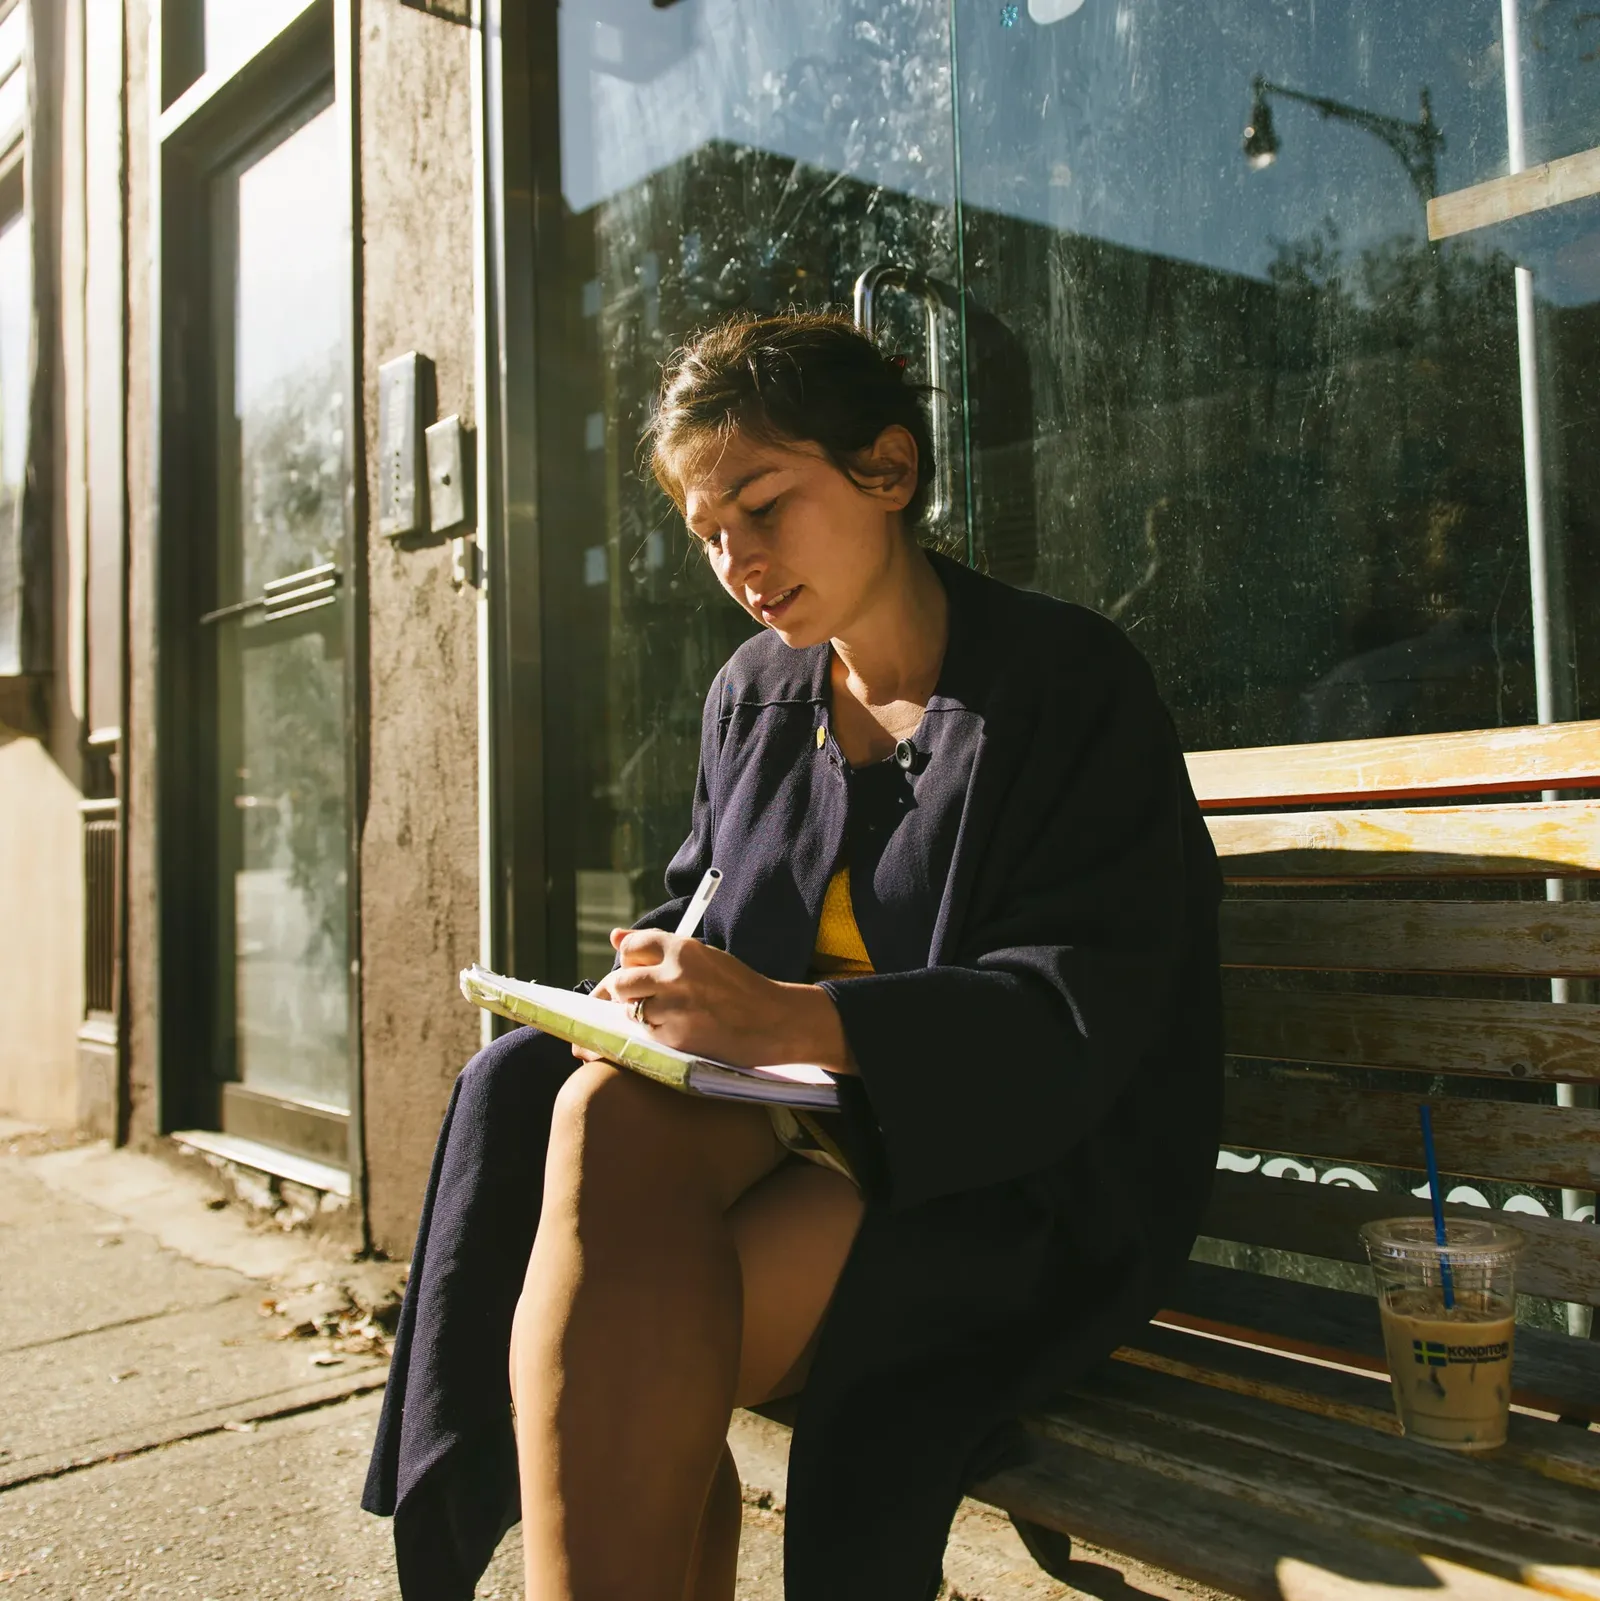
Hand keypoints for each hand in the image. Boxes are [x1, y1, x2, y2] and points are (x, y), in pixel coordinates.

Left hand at [574, 929, 855, 1072]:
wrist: (776, 1022)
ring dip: (641, 1013)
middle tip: (635, 997)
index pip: (631, 947)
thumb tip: (614, 937)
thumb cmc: (742, 988)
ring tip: (670, 1013)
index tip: (633, 968)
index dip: (628, 959)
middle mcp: (673, 975)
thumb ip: (660, 950)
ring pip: (631, 1010)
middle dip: (620, 992)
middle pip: (620, 982)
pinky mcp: (675, 1037)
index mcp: (682, 949)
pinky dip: (658, 1032)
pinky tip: (683, 1028)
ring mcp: (673, 1008)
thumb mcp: (705, 957)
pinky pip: (649, 1033)